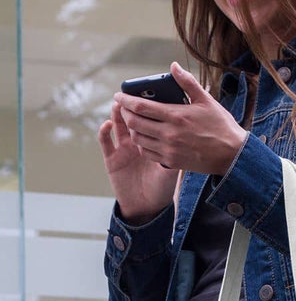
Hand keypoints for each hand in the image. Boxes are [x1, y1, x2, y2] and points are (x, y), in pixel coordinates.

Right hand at [98, 99, 179, 224]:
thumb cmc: (162, 189)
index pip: (148, 119)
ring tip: (119, 103)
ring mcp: (122, 149)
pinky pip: (105, 142)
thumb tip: (184, 136)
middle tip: (130, 92)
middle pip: (132, 118)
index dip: (146, 107)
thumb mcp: (172, 169)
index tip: (148, 93)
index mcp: (151, 141)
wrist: (148, 208)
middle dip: (131, 106)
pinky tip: (107, 124)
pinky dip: (104, 131)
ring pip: (118, 125)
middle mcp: (136, 142)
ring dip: (117, 113)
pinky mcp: (111, 159)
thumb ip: (175, 153)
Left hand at [112, 62, 247, 176]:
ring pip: (138, 139)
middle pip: (135, 123)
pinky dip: (141, 144)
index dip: (125, 100)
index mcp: (176, 116)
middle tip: (124, 108)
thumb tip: (173, 66)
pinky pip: (147, 153)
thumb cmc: (221, 126)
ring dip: (132, 129)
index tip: (118, 96)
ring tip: (134, 122)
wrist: (231, 155)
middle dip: (125, 114)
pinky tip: (144, 138)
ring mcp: (169, 150)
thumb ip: (187, 83)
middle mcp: (169, 134)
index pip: (141, 107)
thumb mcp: (206, 101)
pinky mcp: (171, 161)